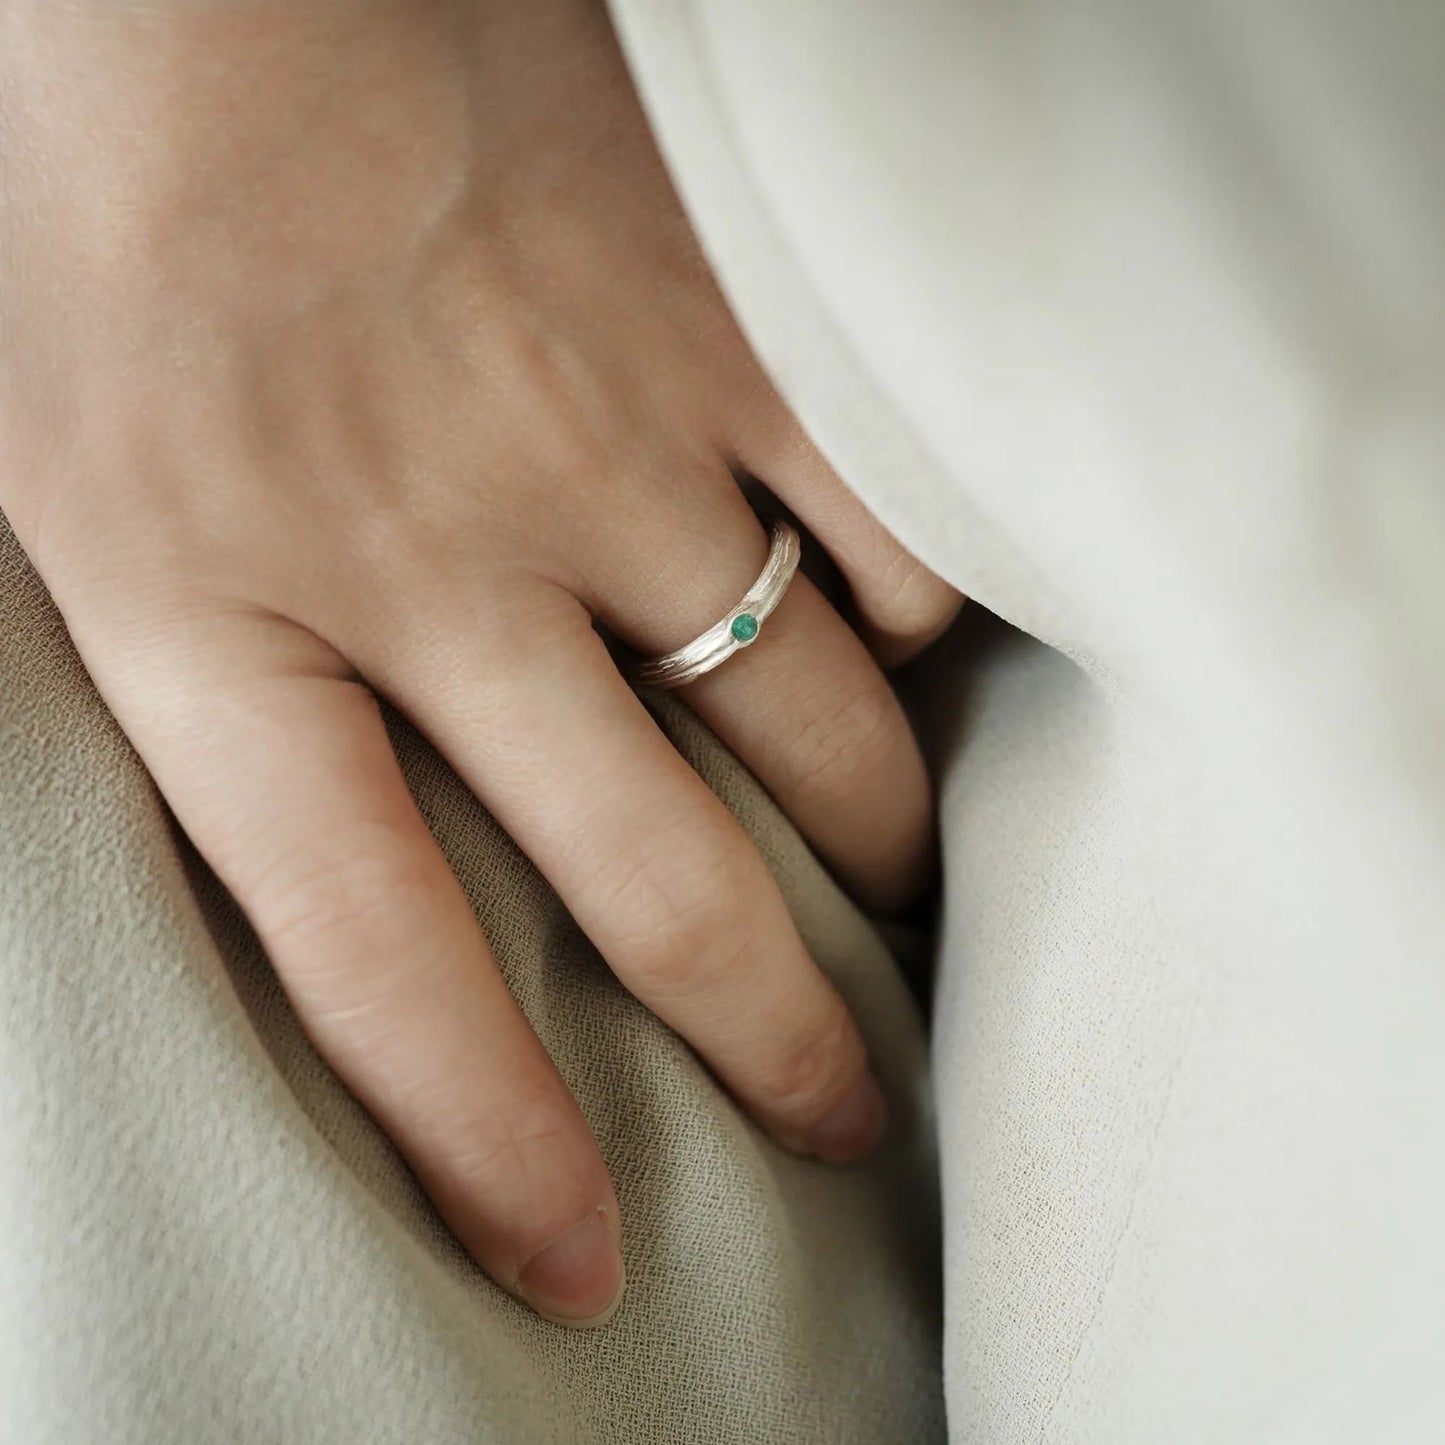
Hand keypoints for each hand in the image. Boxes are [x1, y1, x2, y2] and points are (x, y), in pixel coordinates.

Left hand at [0, 0, 959, 1323]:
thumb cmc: (101, 185)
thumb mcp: (65, 470)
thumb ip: (205, 658)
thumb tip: (356, 810)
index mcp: (217, 606)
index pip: (375, 959)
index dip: (489, 1134)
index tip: (579, 1255)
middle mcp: (431, 560)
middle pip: (661, 881)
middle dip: (782, 1031)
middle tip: (851, 1106)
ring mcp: (602, 440)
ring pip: (813, 718)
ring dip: (873, 828)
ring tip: (892, 872)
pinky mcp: (719, 321)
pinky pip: (887, 526)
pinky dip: (917, 604)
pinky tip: (899, 622)